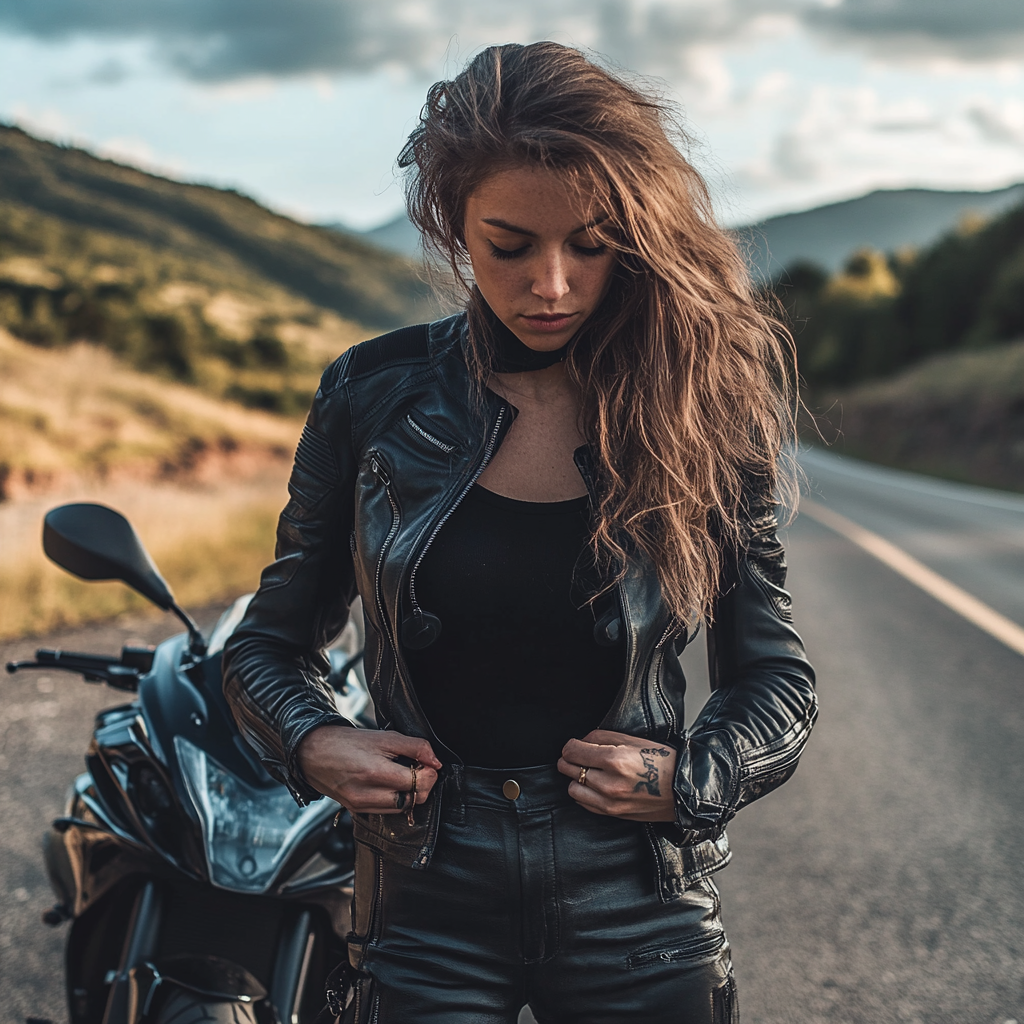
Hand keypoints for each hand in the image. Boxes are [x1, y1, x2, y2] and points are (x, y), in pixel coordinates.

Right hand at [296, 725, 441, 815]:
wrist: (313, 753)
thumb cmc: (347, 742)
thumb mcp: (384, 737)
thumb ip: (416, 747)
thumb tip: (436, 762)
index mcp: (375, 772)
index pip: (418, 784)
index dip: (429, 773)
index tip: (428, 763)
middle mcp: (367, 794)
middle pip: (414, 800)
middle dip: (423, 784)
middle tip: (419, 768)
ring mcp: (361, 806)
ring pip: (402, 808)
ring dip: (410, 793)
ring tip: (402, 774)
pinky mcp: (357, 811)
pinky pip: (387, 810)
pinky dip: (395, 799)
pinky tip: (389, 784)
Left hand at [558, 729, 676, 821]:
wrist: (683, 789)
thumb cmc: (662, 761)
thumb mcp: (633, 740)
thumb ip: (601, 737)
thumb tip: (581, 741)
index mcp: (614, 760)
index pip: (573, 751)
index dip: (570, 745)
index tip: (574, 745)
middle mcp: (609, 783)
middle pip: (568, 769)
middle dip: (570, 760)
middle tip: (578, 756)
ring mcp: (610, 802)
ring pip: (572, 789)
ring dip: (576, 778)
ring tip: (589, 772)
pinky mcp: (613, 814)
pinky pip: (584, 803)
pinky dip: (584, 793)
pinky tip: (594, 785)